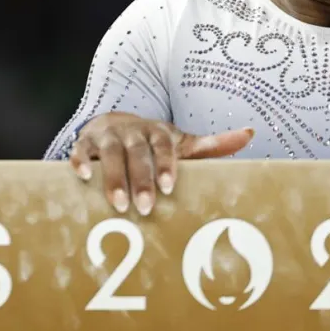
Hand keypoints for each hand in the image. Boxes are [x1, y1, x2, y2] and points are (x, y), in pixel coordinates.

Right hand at [69, 112, 253, 215]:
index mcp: (158, 131)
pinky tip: (82, 178)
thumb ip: (212, 145)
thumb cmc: (153, 142)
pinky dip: (80, 162)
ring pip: (109, 154)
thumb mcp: (181, 142)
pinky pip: (80, 150)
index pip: (163, 145)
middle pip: (137, 152)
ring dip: (112, 178)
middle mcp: (133, 131)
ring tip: (117, 204)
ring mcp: (108, 135)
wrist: (115, 123)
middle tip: (144, 207)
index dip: (166, 164)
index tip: (169, 187)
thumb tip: (249, 134)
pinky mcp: (85, 142)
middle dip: (140, 179)